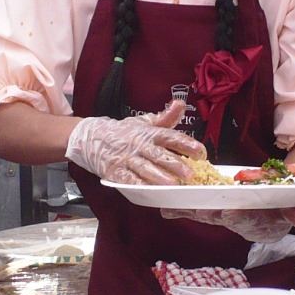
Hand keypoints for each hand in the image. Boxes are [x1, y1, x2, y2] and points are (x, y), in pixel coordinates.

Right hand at [65, 101, 204, 184]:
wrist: (92, 137)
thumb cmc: (124, 132)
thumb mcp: (145, 123)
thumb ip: (165, 117)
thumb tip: (180, 104)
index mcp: (150, 133)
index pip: (171, 137)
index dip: (187, 144)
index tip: (201, 153)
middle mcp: (139, 145)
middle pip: (159, 154)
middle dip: (175, 164)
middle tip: (190, 173)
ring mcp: (127, 158)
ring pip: (145, 168)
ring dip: (159, 176)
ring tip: (172, 184)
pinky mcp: (115, 171)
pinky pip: (127, 179)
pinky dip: (138, 185)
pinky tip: (148, 190)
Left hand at [161, 205, 294, 241]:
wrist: (266, 214)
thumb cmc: (275, 208)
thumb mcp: (287, 210)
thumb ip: (294, 213)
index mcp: (250, 217)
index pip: (243, 218)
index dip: (237, 215)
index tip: (230, 212)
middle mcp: (232, 218)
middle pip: (217, 216)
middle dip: (205, 212)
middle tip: (194, 207)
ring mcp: (218, 215)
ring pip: (201, 213)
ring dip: (187, 211)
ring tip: (171, 208)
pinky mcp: (206, 210)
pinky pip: (190, 210)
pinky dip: (177, 210)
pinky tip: (162, 209)